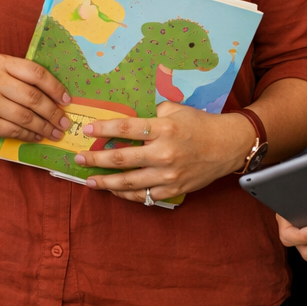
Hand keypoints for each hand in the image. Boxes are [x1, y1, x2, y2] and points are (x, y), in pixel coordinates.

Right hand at [0, 54, 71, 142]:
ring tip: (55, 133)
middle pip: (33, 97)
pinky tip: (37, 137)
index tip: (67, 100)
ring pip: (26, 117)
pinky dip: (30, 135)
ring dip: (44, 127)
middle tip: (65, 122)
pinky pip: (15, 130)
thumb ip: (24, 78)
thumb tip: (60, 96)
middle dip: (53, 112)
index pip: (35, 72)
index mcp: (1, 62)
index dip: (55, 87)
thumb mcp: (2, 73)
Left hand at [73, 101, 256, 202]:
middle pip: (122, 159)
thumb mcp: (177, 109)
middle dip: (96, 159)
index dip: (104, 130)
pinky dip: (126, 195)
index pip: (127, 129)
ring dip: (105, 182)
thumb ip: (153, 112)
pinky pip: (143, 196)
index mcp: (164, 129)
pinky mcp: (172, 190)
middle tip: (78, 158)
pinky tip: (113, 190)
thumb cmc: (200, 124)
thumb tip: (130, 119)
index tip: (86, 130)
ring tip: (88, 180)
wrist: (227, 146)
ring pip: (129, 183)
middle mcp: (164, 153)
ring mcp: (168, 175)